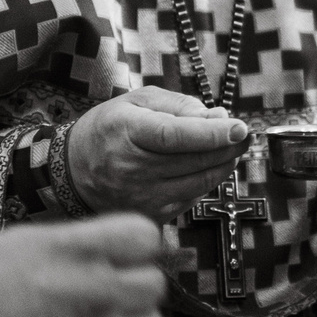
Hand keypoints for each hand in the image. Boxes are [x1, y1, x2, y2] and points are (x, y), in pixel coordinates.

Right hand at [0, 213, 168, 316]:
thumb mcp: (13, 244)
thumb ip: (64, 247)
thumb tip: (91, 249)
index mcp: (77, 251)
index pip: (144, 236)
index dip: (135, 244)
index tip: (122, 252)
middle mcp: (97, 292)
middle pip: (154, 285)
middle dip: (134, 285)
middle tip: (107, 291)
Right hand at [69, 87, 248, 220]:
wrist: (73, 171)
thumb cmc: (107, 130)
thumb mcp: (136, 102)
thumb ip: (178, 105)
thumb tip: (218, 116)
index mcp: (128, 132)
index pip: (177, 136)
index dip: (213, 133)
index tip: (240, 128)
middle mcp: (133, 168)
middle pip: (195, 160)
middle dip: (228, 147)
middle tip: (243, 135)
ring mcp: (142, 196)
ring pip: (199, 182)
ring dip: (223, 165)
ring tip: (231, 149)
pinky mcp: (151, 214)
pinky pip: (192, 197)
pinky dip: (206, 181)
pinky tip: (206, 167)